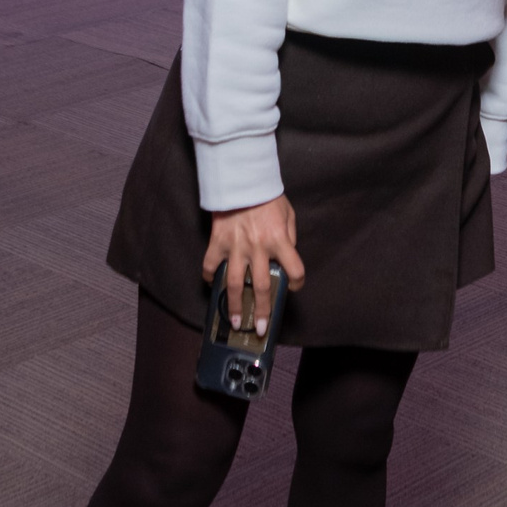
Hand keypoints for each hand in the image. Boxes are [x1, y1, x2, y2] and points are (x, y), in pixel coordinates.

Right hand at [202, 193, 303, 327]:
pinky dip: (209, 277)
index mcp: (279, 240)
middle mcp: (258, 248)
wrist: (241, 179)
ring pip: (234, 284)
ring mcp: (235, 247)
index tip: (293, 286)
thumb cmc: (267, 196)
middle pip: (262, 287)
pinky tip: (212, 285)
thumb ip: (289, 237)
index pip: (295, 270)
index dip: (297, 282)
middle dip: (262, 311)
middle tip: (260, 328)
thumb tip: (287, 257)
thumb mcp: (288, 214)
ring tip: (235, 321)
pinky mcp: (217, 242)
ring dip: (234, 305)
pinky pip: (210, 265)